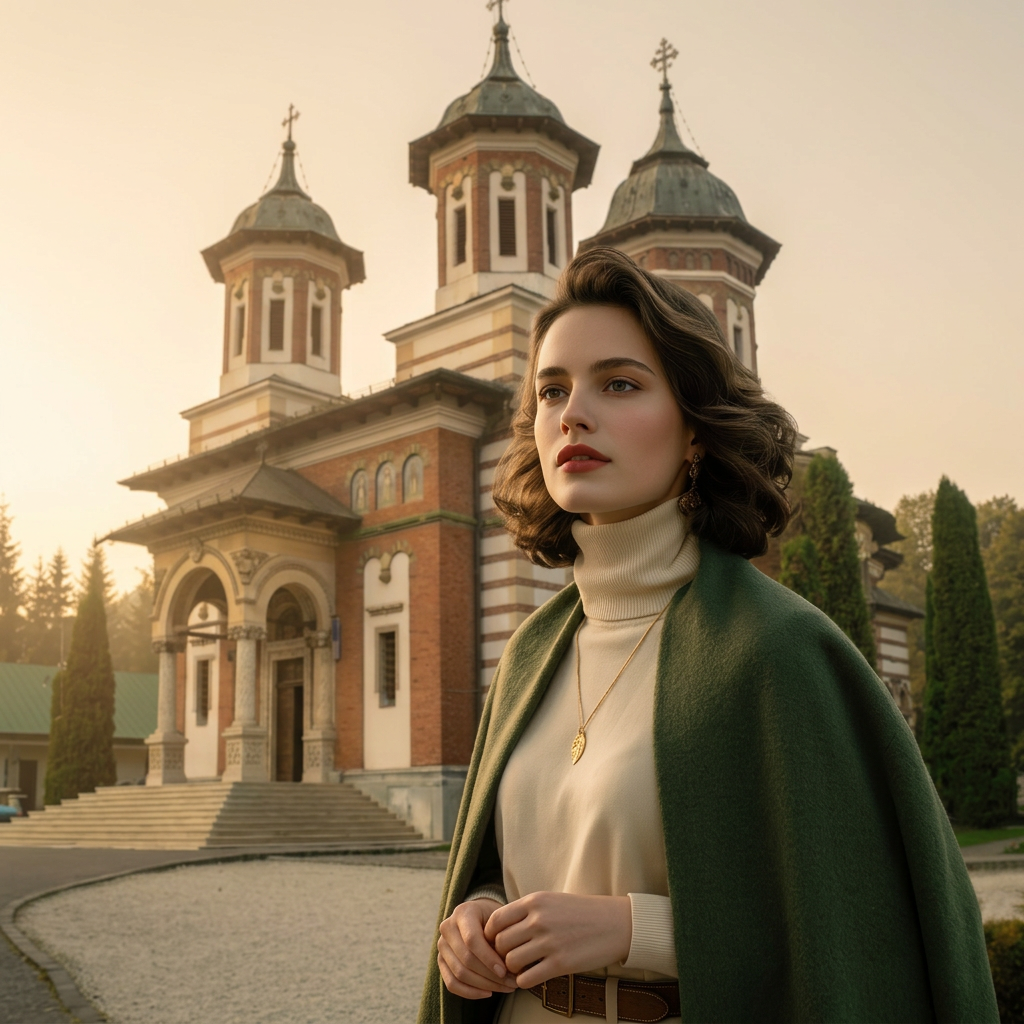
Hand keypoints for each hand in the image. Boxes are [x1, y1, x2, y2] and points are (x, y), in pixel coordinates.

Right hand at [438, 899, 518, 999]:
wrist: (482, 916)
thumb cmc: (495, 919)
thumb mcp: (501, 920)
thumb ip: (501, 939)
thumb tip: (507, 970)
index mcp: (463, 912)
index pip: (472, 939)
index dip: (488, 958)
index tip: (505, 971)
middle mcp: (448, 927)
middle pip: (466, 959)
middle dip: (490, 976)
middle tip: (511, 983)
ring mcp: (442, 945)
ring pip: (459, 973)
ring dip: (484, 986)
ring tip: (505, 988)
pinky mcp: (441, 961)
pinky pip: (451, 983)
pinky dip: (470, 992)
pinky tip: (488, 993)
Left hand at [484, 892, 631, 988]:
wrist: (615, 923)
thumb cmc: (582, 912)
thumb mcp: (551, 900)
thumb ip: (526, 911)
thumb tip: (499, 928)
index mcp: (534, 901)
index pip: (495, 920)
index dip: (490, 935)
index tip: (496, 943)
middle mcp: (538, 920)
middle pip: (500, 943)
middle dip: (500, 954)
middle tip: (508, 959)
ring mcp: (549, 942)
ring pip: (510, 962)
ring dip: (512, 969)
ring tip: (521, 968)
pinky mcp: (560, 964)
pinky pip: (526, 978)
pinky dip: (524, 981)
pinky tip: (532, 976)